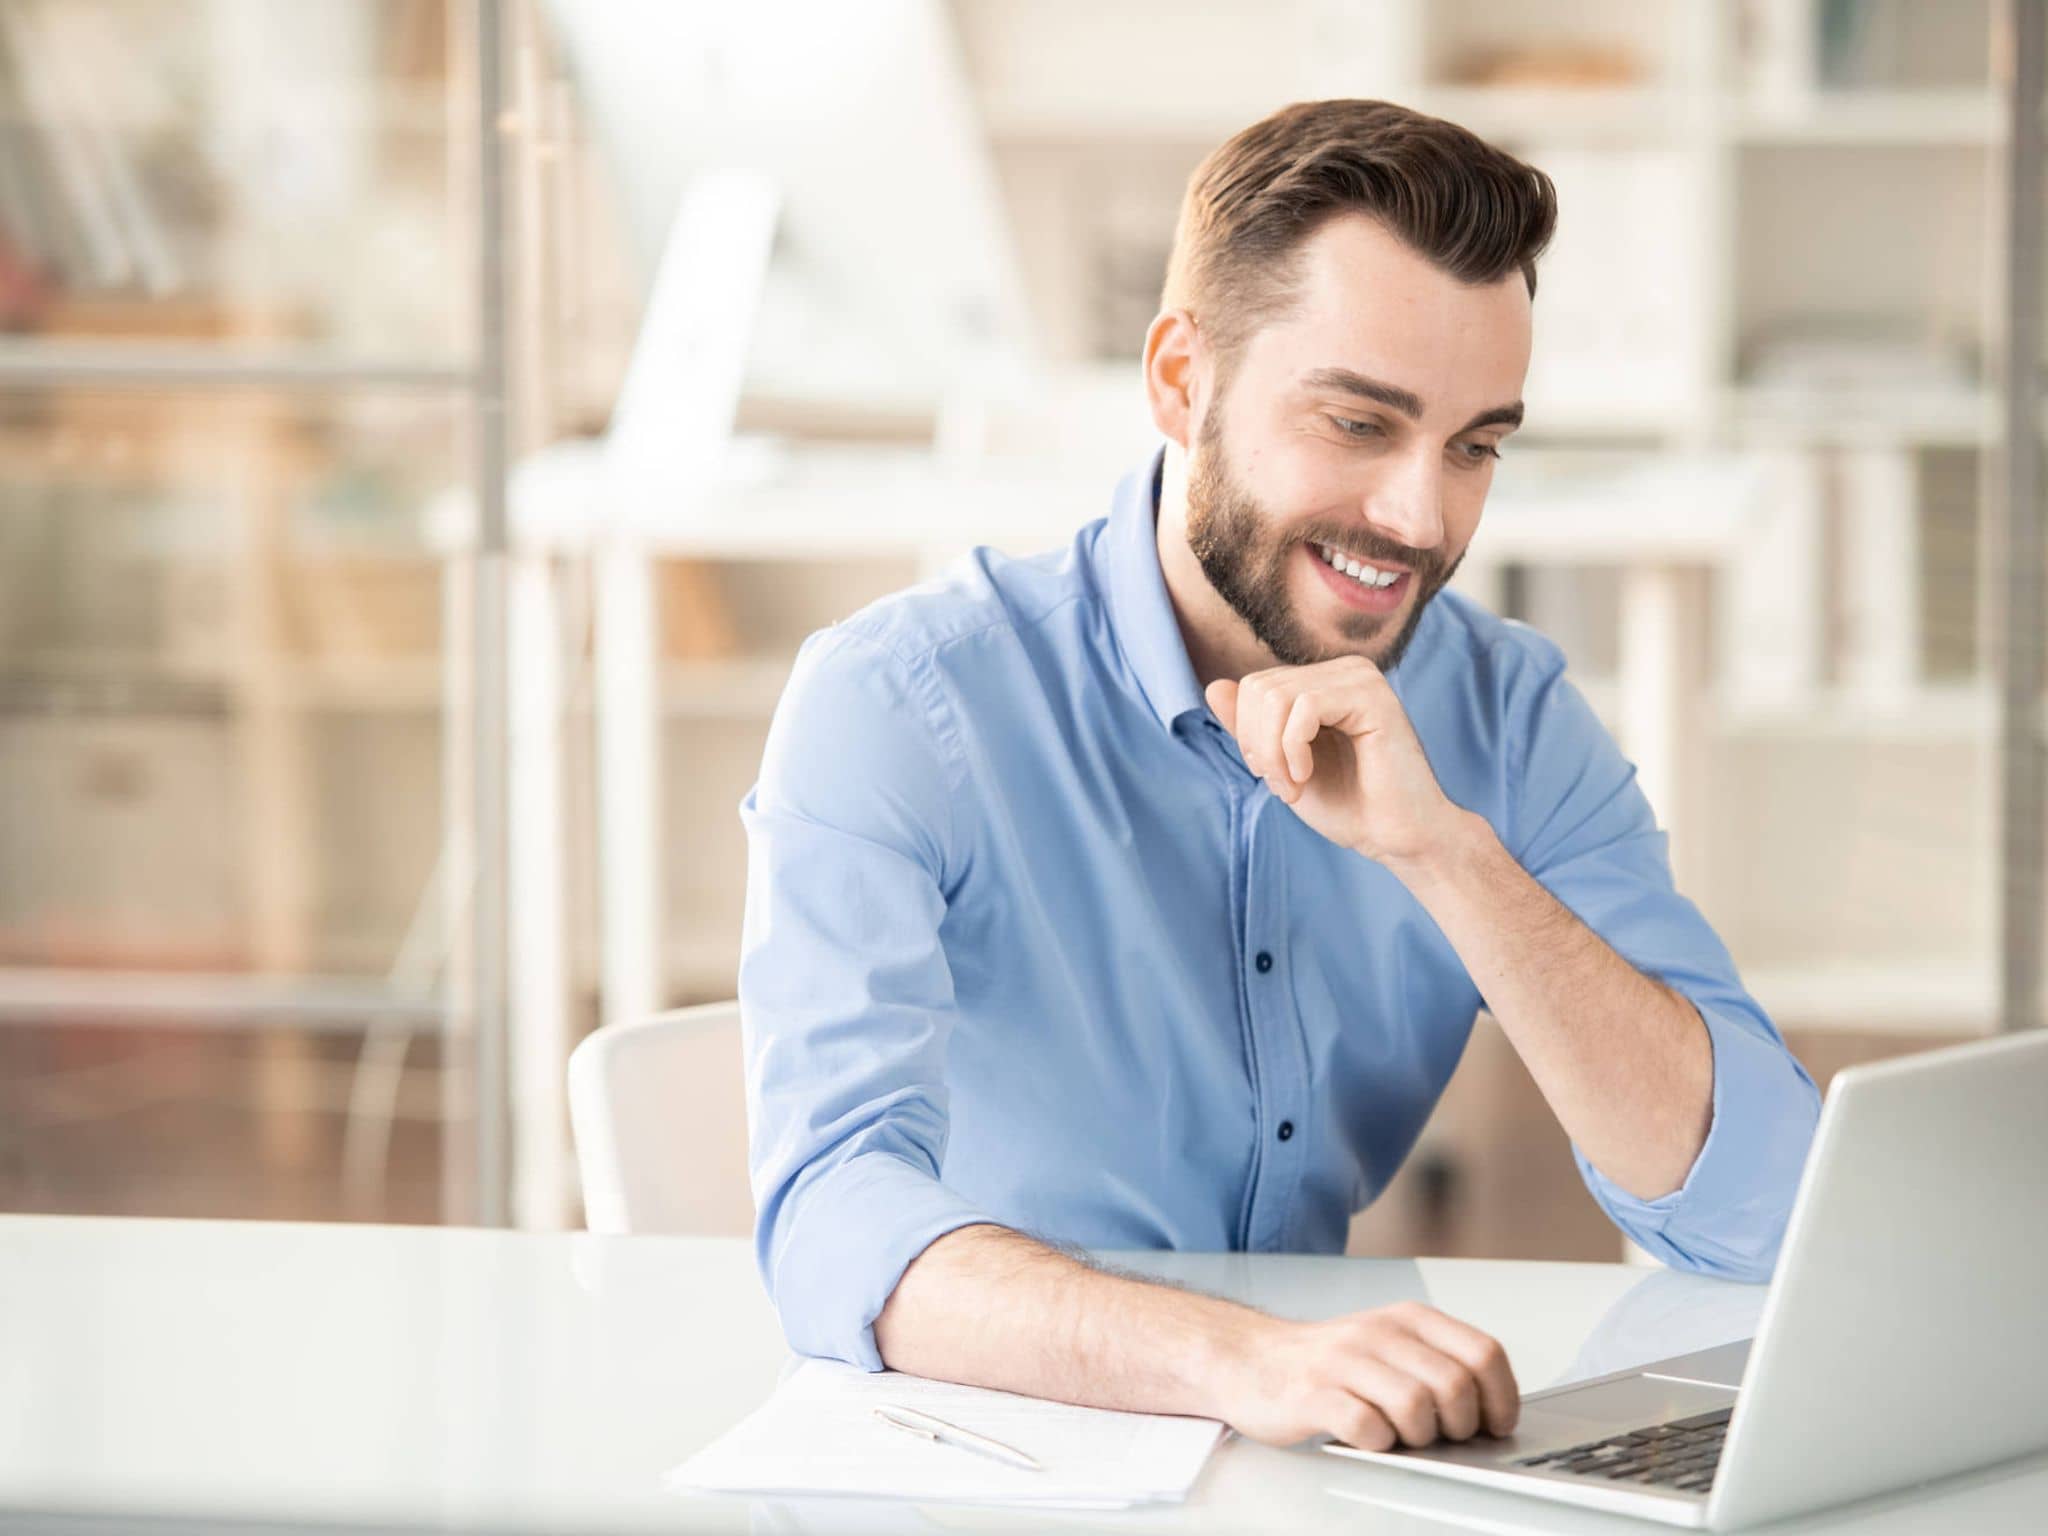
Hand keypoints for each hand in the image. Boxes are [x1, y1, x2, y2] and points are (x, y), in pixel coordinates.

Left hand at [1204, 657, 1469, 868]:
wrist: (1398, 837)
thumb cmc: (1348, 805)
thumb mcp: (1281, 765)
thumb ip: (1251, 728)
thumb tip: (1213, 686)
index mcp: (1324, 682)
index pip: (1253, 686)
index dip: (1248, 736)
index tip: (1272, 777)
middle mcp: (1344, 671)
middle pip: (1259, 688)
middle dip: (1257, 746)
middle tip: (1283, 787)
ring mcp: (1361, 679)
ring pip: (1276, 696)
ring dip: (1272, 753)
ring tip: (1293, 786)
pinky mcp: (1373, 696)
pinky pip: (1304, 707)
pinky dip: (1291, 749)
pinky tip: (1306, 776)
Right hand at [1209, 1301, 1519, 1450]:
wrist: (1250, 1359)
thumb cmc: (1329, 1362)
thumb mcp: (1390, 1347)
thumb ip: (1438, 1366)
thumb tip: (1492, 1412)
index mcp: (1408, 1319)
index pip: (1483, 1352)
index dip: (1501, 1398)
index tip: (1494, 1424)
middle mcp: (1378, 1333)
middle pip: (1454, 1384)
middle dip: (1458, 1425)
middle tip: (1440, 1436)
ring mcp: (1343, 1362)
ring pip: (1415, 1406)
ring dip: (1417, 1436)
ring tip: (1400, 1436)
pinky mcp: (1311, 1394)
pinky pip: (1364, 1426)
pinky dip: (1376, 1443)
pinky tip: (1367, 1437)